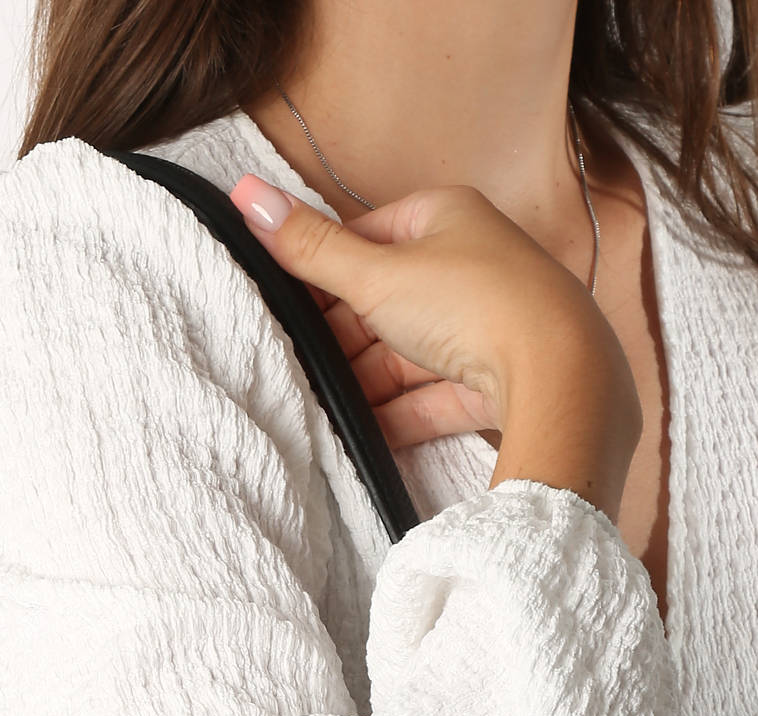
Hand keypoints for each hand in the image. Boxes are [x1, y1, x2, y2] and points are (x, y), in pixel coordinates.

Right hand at [228, 173, 637, 453]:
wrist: (558, 376)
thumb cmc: (474, 303)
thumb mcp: (376, 273)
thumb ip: (309, 247)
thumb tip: (244, 192)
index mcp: (445, 218)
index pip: (366, 240)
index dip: (324, 275)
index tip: (286, 308)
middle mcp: (469, 265)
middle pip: (384, 304)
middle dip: (344, 340)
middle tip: (298, 365)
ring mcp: (484, 326)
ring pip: (405, 355)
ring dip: (366, 384)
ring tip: (324, 407)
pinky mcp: (493, 381)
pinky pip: (431, 397)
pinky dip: (398, 415)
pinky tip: (365, 436)